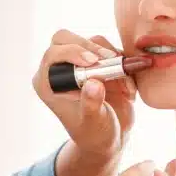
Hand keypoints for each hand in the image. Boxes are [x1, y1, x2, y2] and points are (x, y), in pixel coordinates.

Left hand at [35, 30, 136, 175]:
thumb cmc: (95, 135)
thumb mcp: (94, 123)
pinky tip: (127, 87)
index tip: (92, 61)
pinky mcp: (100, 63)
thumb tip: (94, 84)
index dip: (72, 51)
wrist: (111, 137)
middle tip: (109, 60)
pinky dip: (123, 63)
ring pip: (93, 41)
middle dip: (91, 46)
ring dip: (111, 58)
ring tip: (123, 85)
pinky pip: (111, 50)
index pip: (53, 54)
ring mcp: (81, 64)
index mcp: (48, 84)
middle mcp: (60, 70)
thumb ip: (92, 105)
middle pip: (66, 38)